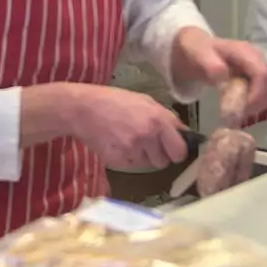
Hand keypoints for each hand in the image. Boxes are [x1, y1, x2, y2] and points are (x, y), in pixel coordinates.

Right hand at [68, 86, 189, 170]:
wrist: (82, 109)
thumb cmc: (114, 100)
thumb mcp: (144, 100)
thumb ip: (166, 117)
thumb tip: (184, 133)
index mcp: (158, 120)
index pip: (180, 151)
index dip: (177, 151)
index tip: (171, 149)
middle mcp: (148, 136)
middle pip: (164, 162)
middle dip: (159, 155)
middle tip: (147, 143)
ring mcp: (132, 150)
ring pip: (147, 164)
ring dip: (142, 156)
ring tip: (128, 140)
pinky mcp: (118, 160)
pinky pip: (131, 166)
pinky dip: (127, 158)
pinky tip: (117, 143)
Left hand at [171, 28, 266, 117]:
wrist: (199, 48)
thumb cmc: (199, 51)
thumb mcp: (199, 55)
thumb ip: (210, 64)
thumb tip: (222, 75)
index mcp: (245, 52)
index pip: (262, 74)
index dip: (257, 94)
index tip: (242, 109)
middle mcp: (257, 59)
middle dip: (256, 104)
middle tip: (238, 115)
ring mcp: (258, 68)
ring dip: (255, 106)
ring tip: (236, 113)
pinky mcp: (257, 77)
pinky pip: (262, 94)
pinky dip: (253, 105)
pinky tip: (239, 108)